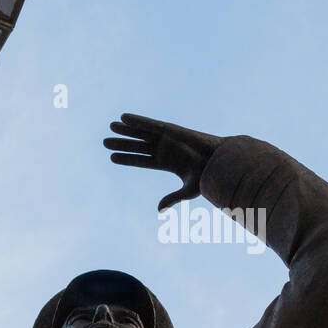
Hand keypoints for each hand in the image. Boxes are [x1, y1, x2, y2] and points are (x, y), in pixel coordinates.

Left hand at [104, 113, 223, 211]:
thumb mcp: (189, 190)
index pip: (142, 161)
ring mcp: (168, 138)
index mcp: (167, 164)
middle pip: (138, 146)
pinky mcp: (172, 129)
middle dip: (122, 143)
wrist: (222, 160)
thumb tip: (158, 209)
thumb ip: (173, 198)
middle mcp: (165, 150)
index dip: (128, 159)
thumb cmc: (209, 175)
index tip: (112, 158)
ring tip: (111, 126)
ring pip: (142, 133)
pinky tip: (124, 117)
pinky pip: (151, 124)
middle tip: (105, 142)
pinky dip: (138, 120)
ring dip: (127, 130)